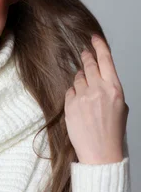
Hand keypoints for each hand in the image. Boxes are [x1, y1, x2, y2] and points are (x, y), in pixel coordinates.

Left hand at [64, 34, 128, 164]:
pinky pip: (69, 92)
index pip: (106, 59)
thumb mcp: (121, 107)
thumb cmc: (113, 132)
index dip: (99, 46)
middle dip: (86, 57)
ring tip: (86, 92)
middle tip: (84, 53)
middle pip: (88, 65)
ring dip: (80, 80)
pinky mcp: (69, 105)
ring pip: (77, 78)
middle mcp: (98, 89)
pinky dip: (73, 94)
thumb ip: (111, 90)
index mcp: (114, 88)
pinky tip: (79, 104)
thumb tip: (100, 79)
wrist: (100, 153)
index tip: (94, 38)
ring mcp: (82, 97)